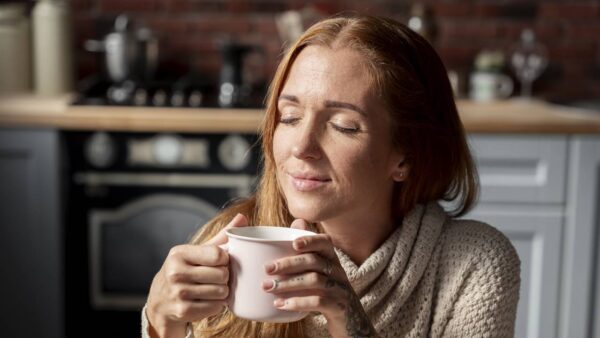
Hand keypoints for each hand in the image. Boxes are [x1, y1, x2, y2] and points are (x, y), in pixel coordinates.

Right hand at [146, 213, 247, 337]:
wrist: (161, 299)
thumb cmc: (185, 269)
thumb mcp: (197, 251)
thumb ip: (222, 236)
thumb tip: (243, 217)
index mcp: (179, 253)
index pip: (218, 254)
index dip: (225, 259)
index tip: (221, 261)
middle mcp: (176, 273)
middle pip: (222, 275)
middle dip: (225, 276)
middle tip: (217, 277)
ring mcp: (178, 293)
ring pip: (221, 292)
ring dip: (222, 291)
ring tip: (213, 288)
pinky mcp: (183, 311)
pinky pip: (216, 307)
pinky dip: (217, 305)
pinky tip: (208, 300)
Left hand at [262, 219, 377, 337]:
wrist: (352, 324)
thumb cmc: (329, 295)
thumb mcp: (321, 274)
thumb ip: (308, 253)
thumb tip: (296, 222)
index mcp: (333, 261)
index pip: (325, 243)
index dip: (310, 240)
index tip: (293, 243)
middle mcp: (339, 272)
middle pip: (315, 261)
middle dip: (288, 263)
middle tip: (267, 268)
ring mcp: (340, 290)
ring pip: (314, 280)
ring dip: (288, 283)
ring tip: (268, 287)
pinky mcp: (338, 307)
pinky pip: (317, 301)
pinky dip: (296, 302)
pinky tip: (280, 304)